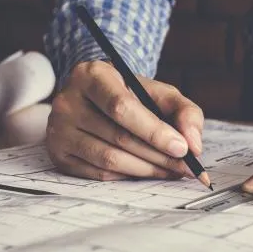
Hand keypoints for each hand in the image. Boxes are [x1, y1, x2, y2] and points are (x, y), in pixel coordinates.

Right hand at [46, 61, 203, 180]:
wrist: (94, 98)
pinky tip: (146, 172)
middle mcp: (68, 102)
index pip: (121, 107)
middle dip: (158, 156)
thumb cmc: (130, 94)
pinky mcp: (58, 154)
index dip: (154, 131)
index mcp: (91, 75)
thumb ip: (184, 111)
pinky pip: (98, 174)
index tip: (182, 148)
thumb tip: (193, 144)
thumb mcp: (158, 92)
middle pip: (118, 137)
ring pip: (109, 160)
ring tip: (171, 171)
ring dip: (146, 170)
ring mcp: (59, 130)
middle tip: (185, 167)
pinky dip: (127, 176)